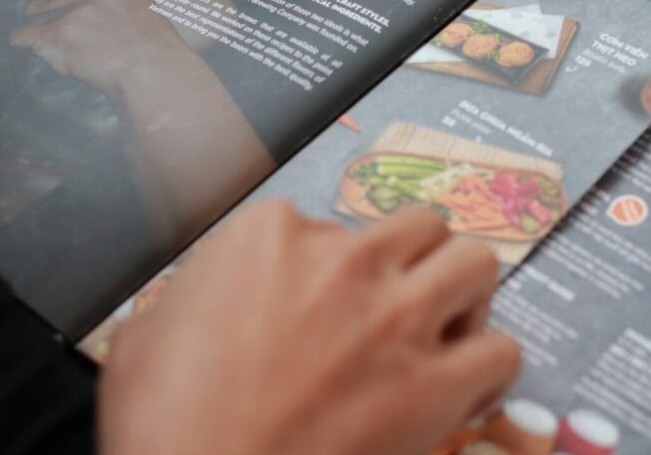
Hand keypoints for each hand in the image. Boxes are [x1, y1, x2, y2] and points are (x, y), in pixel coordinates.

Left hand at [9, 0, 196, 97]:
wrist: (155, 73)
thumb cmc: (162, 58)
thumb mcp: (152, 19)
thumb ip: (128, 11)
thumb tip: (109, 23)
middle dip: (42, 9)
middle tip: (36, 19)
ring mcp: (78, 13)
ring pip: (40, 16)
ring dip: (34, 26)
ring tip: (28, 37)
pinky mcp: (61, 35)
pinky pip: (29, 35)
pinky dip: (22, 40)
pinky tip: (19, 44)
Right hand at [98, 202, 518, 454]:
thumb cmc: (160, 428)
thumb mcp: (147, 335)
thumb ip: (196, 293)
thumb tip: (212, 300)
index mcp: (270, 235)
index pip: (332, 223)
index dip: (334, 270)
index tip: (324, 307)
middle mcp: (344, 260)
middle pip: (422, 225)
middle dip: (417, 263)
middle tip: (403, 303)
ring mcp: (395, 319)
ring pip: (478, 262)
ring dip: (466, 296)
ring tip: (448, 328)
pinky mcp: (433, 385)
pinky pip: (502, 351)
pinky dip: (490, 370)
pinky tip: (464, 391)